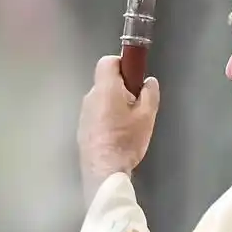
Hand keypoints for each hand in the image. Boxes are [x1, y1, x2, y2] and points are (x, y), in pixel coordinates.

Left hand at [77, 55, 158, 199]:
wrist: (104, 170)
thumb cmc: (127, 140)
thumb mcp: (147, 115)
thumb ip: (150, 93)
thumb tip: (148, 81)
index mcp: (105, 88)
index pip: (107, 61)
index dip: (122, 63)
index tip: (135, 77)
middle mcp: (90, 97)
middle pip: (106, 82)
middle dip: (122, 88)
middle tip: (137, 104)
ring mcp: (83, 114)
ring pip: (101, 100)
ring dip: (114, 105)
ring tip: (129, 124)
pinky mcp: (82, 129)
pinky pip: (96, 115)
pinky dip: (107, 118)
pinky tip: (118, 135)